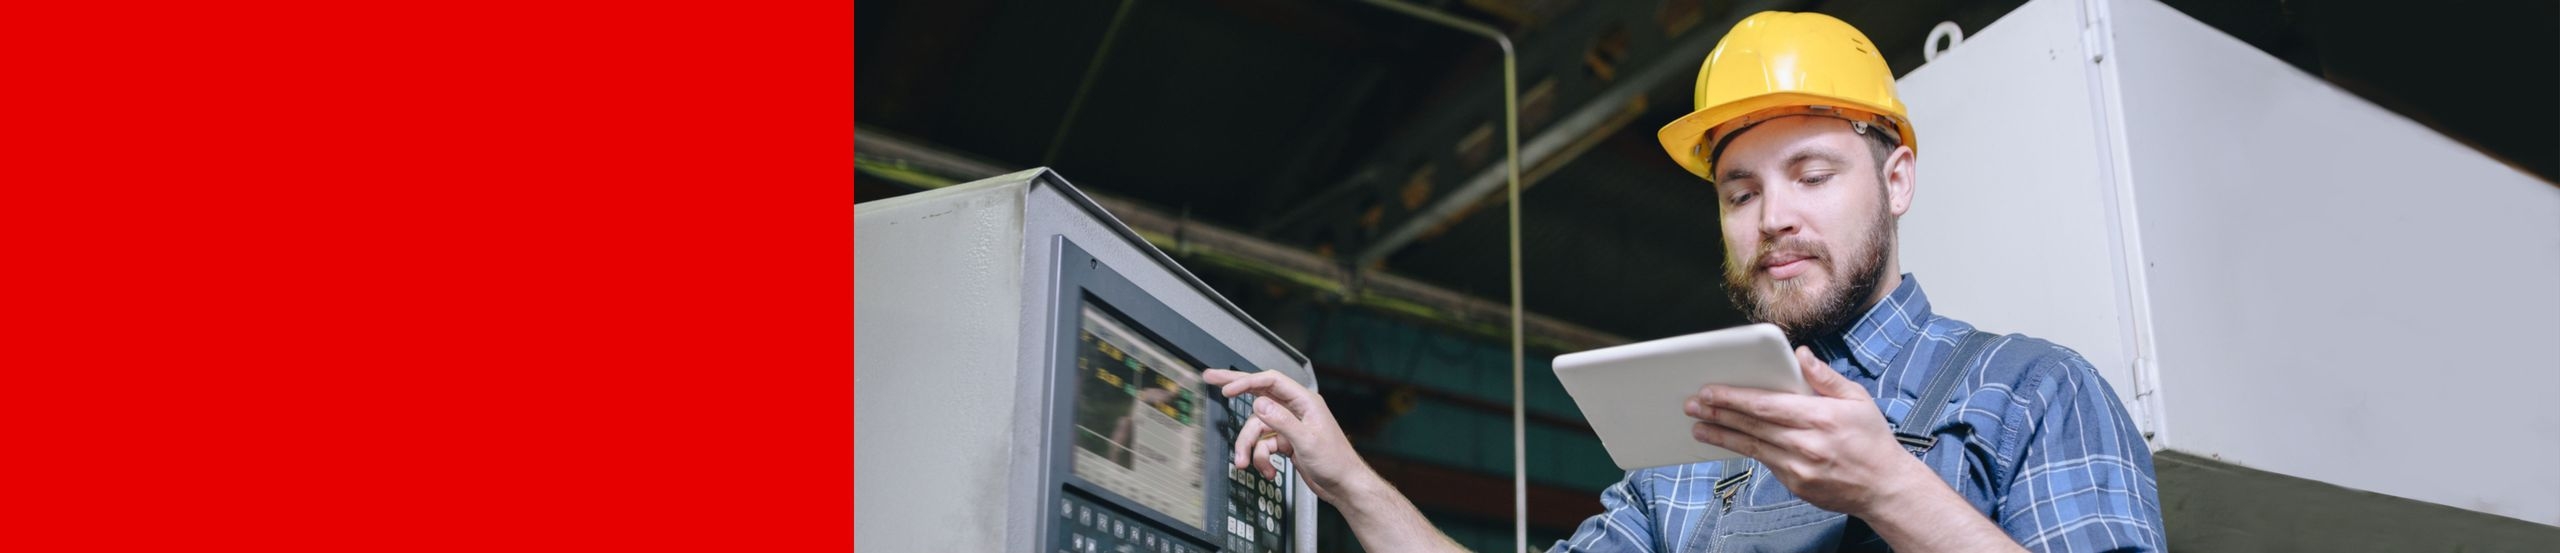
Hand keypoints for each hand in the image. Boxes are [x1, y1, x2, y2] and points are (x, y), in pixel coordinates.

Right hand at [1200, 368, 1372, 502]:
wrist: (1343, 485)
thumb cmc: (1336, 461)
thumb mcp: (1307, 440)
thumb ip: (1282, 421)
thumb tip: (1259, 404)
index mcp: (1304, 401)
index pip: (1270, 382)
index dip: (1247, 382)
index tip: (1227, 390)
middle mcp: (1295, 410)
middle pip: (1259, 394)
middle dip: (1235, 388)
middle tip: (1211, 378)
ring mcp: (1288, 426)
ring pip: (1257, 430)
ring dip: (1249, 447)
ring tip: (1244, 463)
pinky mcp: (1285, 442)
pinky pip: (1263, 445)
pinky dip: (1262, 459)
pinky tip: (1269, 470)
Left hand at [1684, 346, 1935, 516]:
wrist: (1884, 487)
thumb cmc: (1872, 440)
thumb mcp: (1857, 399)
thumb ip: (1825, 377)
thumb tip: (1800, 354)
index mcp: (1821, 417)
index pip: (1767, 405)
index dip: (1734, 398)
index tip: (1710, 390)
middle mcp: (1807, 443)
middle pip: (1753, 426)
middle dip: (1718, 412)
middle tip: (1692, 404)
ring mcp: (1799, 467)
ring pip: (1752, 447)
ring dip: (1721, 435)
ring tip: (1697, 426)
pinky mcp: (1796, 484)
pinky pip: (1763, 463)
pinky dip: (1742, 451)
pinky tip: (1726, 442)